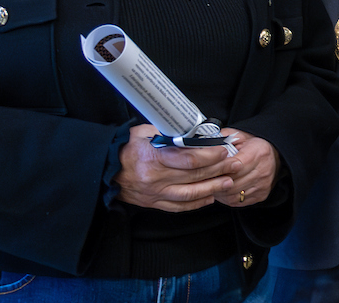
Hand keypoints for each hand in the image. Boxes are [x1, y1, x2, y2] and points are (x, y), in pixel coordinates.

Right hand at [116, 124, 237, 211]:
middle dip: (218, 170)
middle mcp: (155, 178)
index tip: (223, 150)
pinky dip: (197, 203)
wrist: (104, 170)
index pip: (188, 159)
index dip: (209, 155)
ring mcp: (154, 193)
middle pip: (194, 176)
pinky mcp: (154, 203)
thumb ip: (168, 133)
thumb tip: (193, 132)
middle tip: (235, 164)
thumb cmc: (125, 147)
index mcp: (153, 157)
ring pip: (190, 194)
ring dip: (212, 188)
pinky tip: (210, 197)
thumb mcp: (144, 133)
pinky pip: (179, 207)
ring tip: (228, 182)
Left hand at [214, 130, 280, 207]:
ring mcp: (262, 185)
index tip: (207, 168)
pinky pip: (238, 201)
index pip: (234, 166)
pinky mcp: (261, 195)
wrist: (275, 156)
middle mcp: (262, 171)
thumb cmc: (255, 146)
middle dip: (216, 182)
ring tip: (212, 185)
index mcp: (258, 153)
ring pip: (234, 195)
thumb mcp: (241, 136)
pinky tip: (222, 191)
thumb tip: (207, 141)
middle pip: (233, 183)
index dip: (218, 168)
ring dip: (220, 192)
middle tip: (205, 178)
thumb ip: (225, 137)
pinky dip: (227, 198)